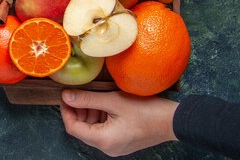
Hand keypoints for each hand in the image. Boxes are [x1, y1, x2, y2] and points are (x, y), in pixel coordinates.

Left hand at [60, 89, 178, 156]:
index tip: (65, 95)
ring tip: (93, 96)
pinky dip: (100, 117)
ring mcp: (115, 146)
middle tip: (79, 92)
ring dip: (89, 112)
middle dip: (78, 110)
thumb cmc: (146, 110)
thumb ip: (87, 99)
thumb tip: (66, 96)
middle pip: (82, 129)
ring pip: (92, 128)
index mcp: (103, 140)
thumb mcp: (113, 101)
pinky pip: (103, 130)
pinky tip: (104, 103)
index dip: (66, 111)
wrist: (173, 121)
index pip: (73, 128)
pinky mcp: (122, 142)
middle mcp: (107, 148)